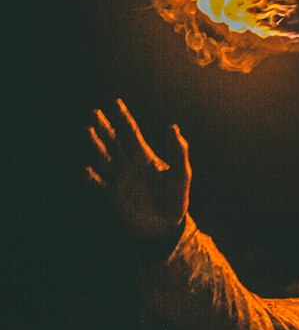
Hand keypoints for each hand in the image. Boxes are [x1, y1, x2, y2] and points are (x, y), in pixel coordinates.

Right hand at [86, 99, 190, 251]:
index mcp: (144, 156)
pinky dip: (92, 178)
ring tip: (86, 130)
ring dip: (95, 146)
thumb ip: (178, 150)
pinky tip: (86, 169)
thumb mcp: (181, 172)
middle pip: (113, 142)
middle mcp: (128, 165)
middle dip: (104, 128)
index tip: (115, 103)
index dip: (123, 118)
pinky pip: (100, 185)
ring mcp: (119, 180)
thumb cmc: (176, 198)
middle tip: (94, 112)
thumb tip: (172, 126)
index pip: (131, 133)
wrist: (168, 226)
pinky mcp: (114, 197)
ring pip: (104, 159)